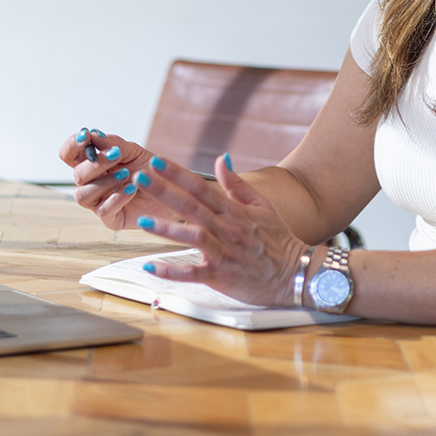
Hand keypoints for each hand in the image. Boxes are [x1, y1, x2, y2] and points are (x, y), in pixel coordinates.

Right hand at [56, 128, 179, 230]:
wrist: (173, 191)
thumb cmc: (151, 170)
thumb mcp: (134, 152)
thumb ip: (113, 144)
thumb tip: (93, 135)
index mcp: (94, 164)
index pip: (69, 154)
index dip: (71, 145)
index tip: (85, 136)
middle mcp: (92, 183)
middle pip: (77, 174)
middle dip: (95, 163)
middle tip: (116, 155)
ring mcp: (99, 202)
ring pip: (83, 195)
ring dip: (103, 182)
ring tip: (127, 174)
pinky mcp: (111, 219)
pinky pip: (103, 211)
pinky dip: (116, 198)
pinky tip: (131, 189)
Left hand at [129, 154, 308, 307]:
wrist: (296, 274)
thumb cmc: (278, 239)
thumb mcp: (262, 205)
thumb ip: (237, 184)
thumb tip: (221, 158)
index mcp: (234, 211)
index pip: (202, 187)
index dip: (178, 174)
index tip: (157, 162)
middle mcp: (228, 229)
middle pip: (192, 207)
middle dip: (164, 192)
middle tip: (139, 179)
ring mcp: (225, 253)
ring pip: (194, 237)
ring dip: (168, 230)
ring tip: (143, 222)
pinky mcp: (222, 277)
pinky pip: (195, 273)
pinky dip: (173, 271)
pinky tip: (151, 267)